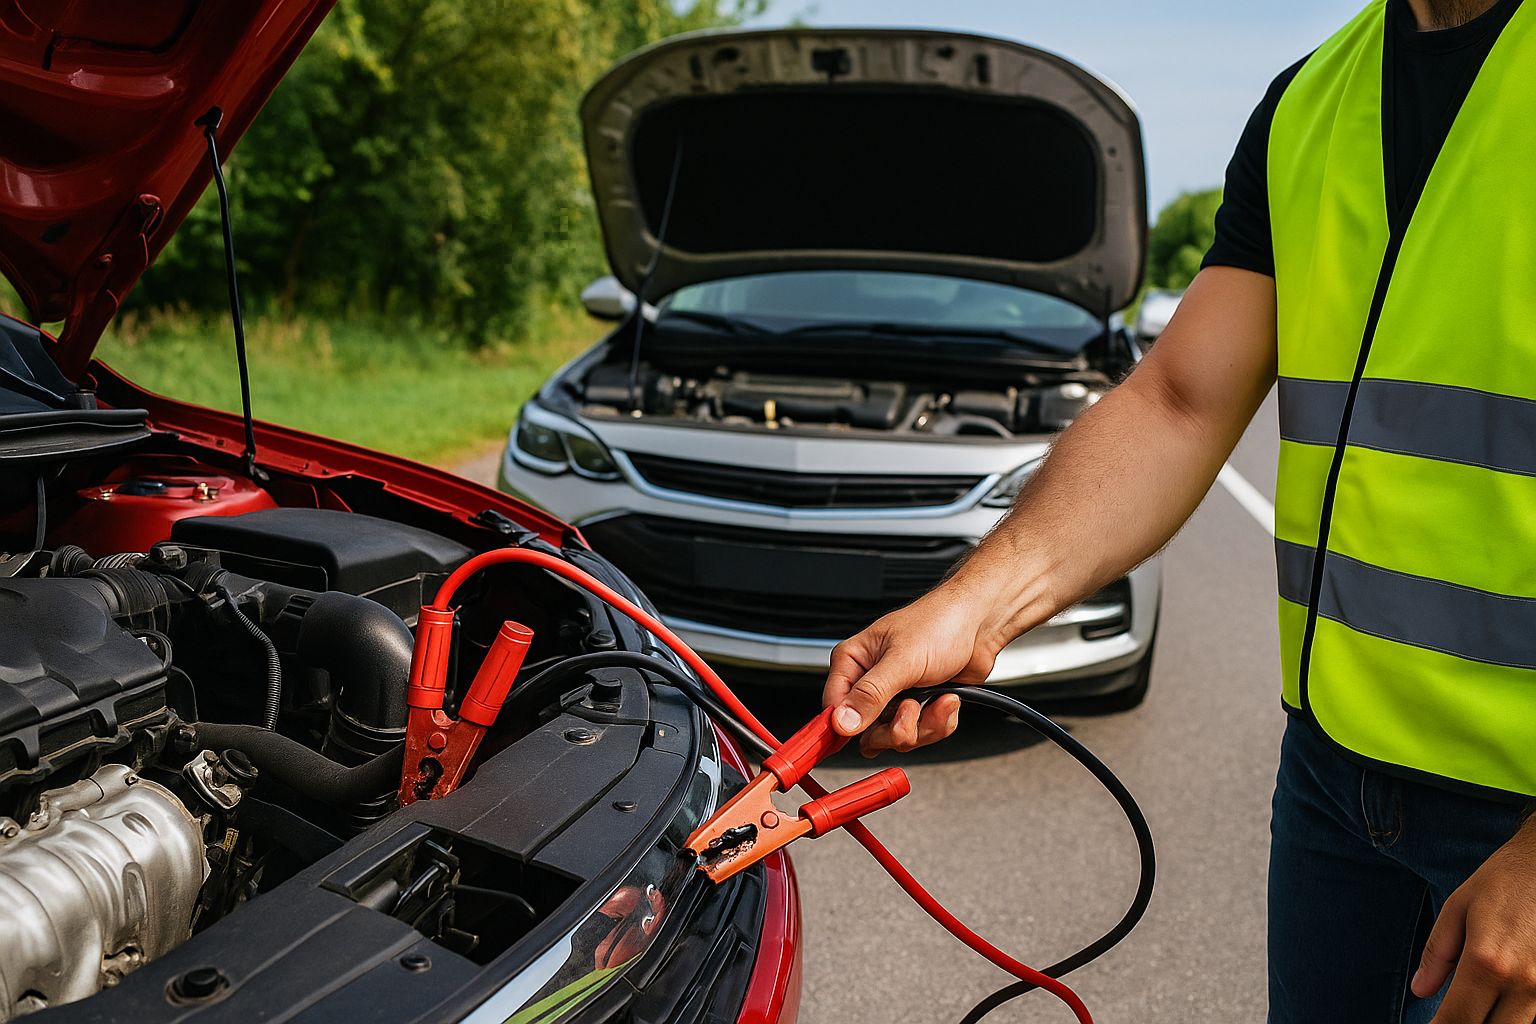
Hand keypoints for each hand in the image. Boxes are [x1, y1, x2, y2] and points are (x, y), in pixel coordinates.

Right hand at [822, 584, 1004, 756]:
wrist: (980, 623)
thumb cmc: (940, 623)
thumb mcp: (902, 660)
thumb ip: (871, 694)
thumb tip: (842, 721)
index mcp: (854, 661)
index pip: (834, 706)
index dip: (848, 725)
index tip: (868, 731)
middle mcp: (872, 680)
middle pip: (867, 731)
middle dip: (896, 728)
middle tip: (911, 709)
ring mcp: (897, 696)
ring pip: (897, 736)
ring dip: (924, 724)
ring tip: (936, 698)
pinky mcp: (921, 706)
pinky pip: (922, 733)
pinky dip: (939, 721)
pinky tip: (946, 698)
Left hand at [1413, 820, 1535, 1021]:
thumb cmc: (1504, 881)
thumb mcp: (1459, 908)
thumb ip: (1437, 953)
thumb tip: (1420, 990)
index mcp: (1487, 963)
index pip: (1457, 1020)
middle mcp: (1522, 983)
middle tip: (1450, 1016)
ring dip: (1492, 1020)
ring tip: (1473, 1004)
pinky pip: (1534, 1013)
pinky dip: (1515, 1013)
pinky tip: (1498, 1000)